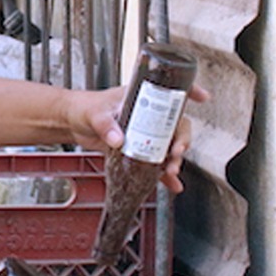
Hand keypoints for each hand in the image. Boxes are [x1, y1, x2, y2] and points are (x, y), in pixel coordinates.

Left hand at [76, 83, 210, 192]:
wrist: (72, 123)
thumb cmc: (84, 108)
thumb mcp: (96, 114)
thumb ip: (106, 126)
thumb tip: (118, 139)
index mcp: (141, 98)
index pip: (170, 91)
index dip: (189, 92)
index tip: (203, 97)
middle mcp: (148, 115)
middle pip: (176, 125)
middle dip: (182, 139)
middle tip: (177, 151)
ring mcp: (144, 132)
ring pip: (169, 145)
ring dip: (174, 159)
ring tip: (171, 171)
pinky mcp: (138, 149)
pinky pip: (155, 162)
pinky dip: (163, 175)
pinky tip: (171, 184)